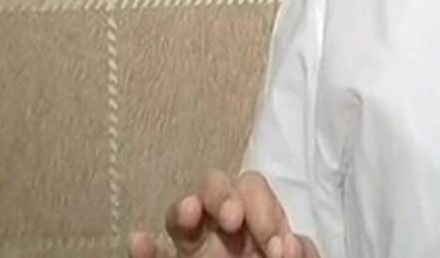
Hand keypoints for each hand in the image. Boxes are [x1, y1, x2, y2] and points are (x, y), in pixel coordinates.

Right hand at [127, 170, 319, 257]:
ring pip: (181, 217)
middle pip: (215, 188)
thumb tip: (289, 244)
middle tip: (234, 220)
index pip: (253, 190)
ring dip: (184, 208)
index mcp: (259, 226)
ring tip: (190, 212)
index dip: (263, 208)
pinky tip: (138, 241)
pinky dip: (146, 250)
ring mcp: (197, 253)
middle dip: (223, 194)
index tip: (278, 241)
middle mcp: (225, 233)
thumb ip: (301, 254)